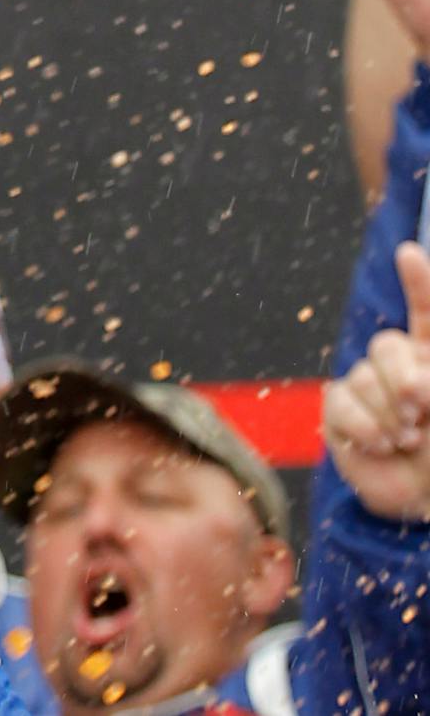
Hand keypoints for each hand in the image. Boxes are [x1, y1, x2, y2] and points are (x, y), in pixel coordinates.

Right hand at [324, 242, 429, 521]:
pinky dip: (363, 427)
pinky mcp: (340, 415)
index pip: (424, 314)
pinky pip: (340, 403)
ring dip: (388, 414)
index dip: (418, 282)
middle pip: (386, 346)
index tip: (409, 254)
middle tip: (420, 408)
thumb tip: (416, 376)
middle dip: (401, 376)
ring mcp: (367, 390)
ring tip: (407, 440)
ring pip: (361, 377)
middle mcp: (401, 369)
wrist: (428, 506)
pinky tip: (382, 445)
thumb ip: (428, 380)